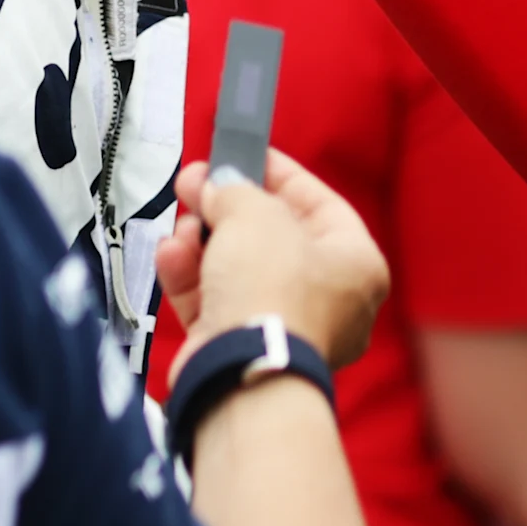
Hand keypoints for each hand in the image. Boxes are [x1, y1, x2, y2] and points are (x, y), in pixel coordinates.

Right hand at [157, 149, 387, 367]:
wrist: (241, 371)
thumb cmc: (271, 293)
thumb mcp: (254, 215)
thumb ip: (235, 189)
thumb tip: (215, 187)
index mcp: (356, 264)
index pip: (320, 204)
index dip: (278, 174)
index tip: (242, 155)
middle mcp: (329, 299)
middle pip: (272, 237)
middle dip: (226, 208)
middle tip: (194, 184)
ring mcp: (284, 325)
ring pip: (238, 268)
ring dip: (201, 242)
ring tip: (180, 229)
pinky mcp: (243, 346)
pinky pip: (215, 300)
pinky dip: (190, 277)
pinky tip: (170, 256)